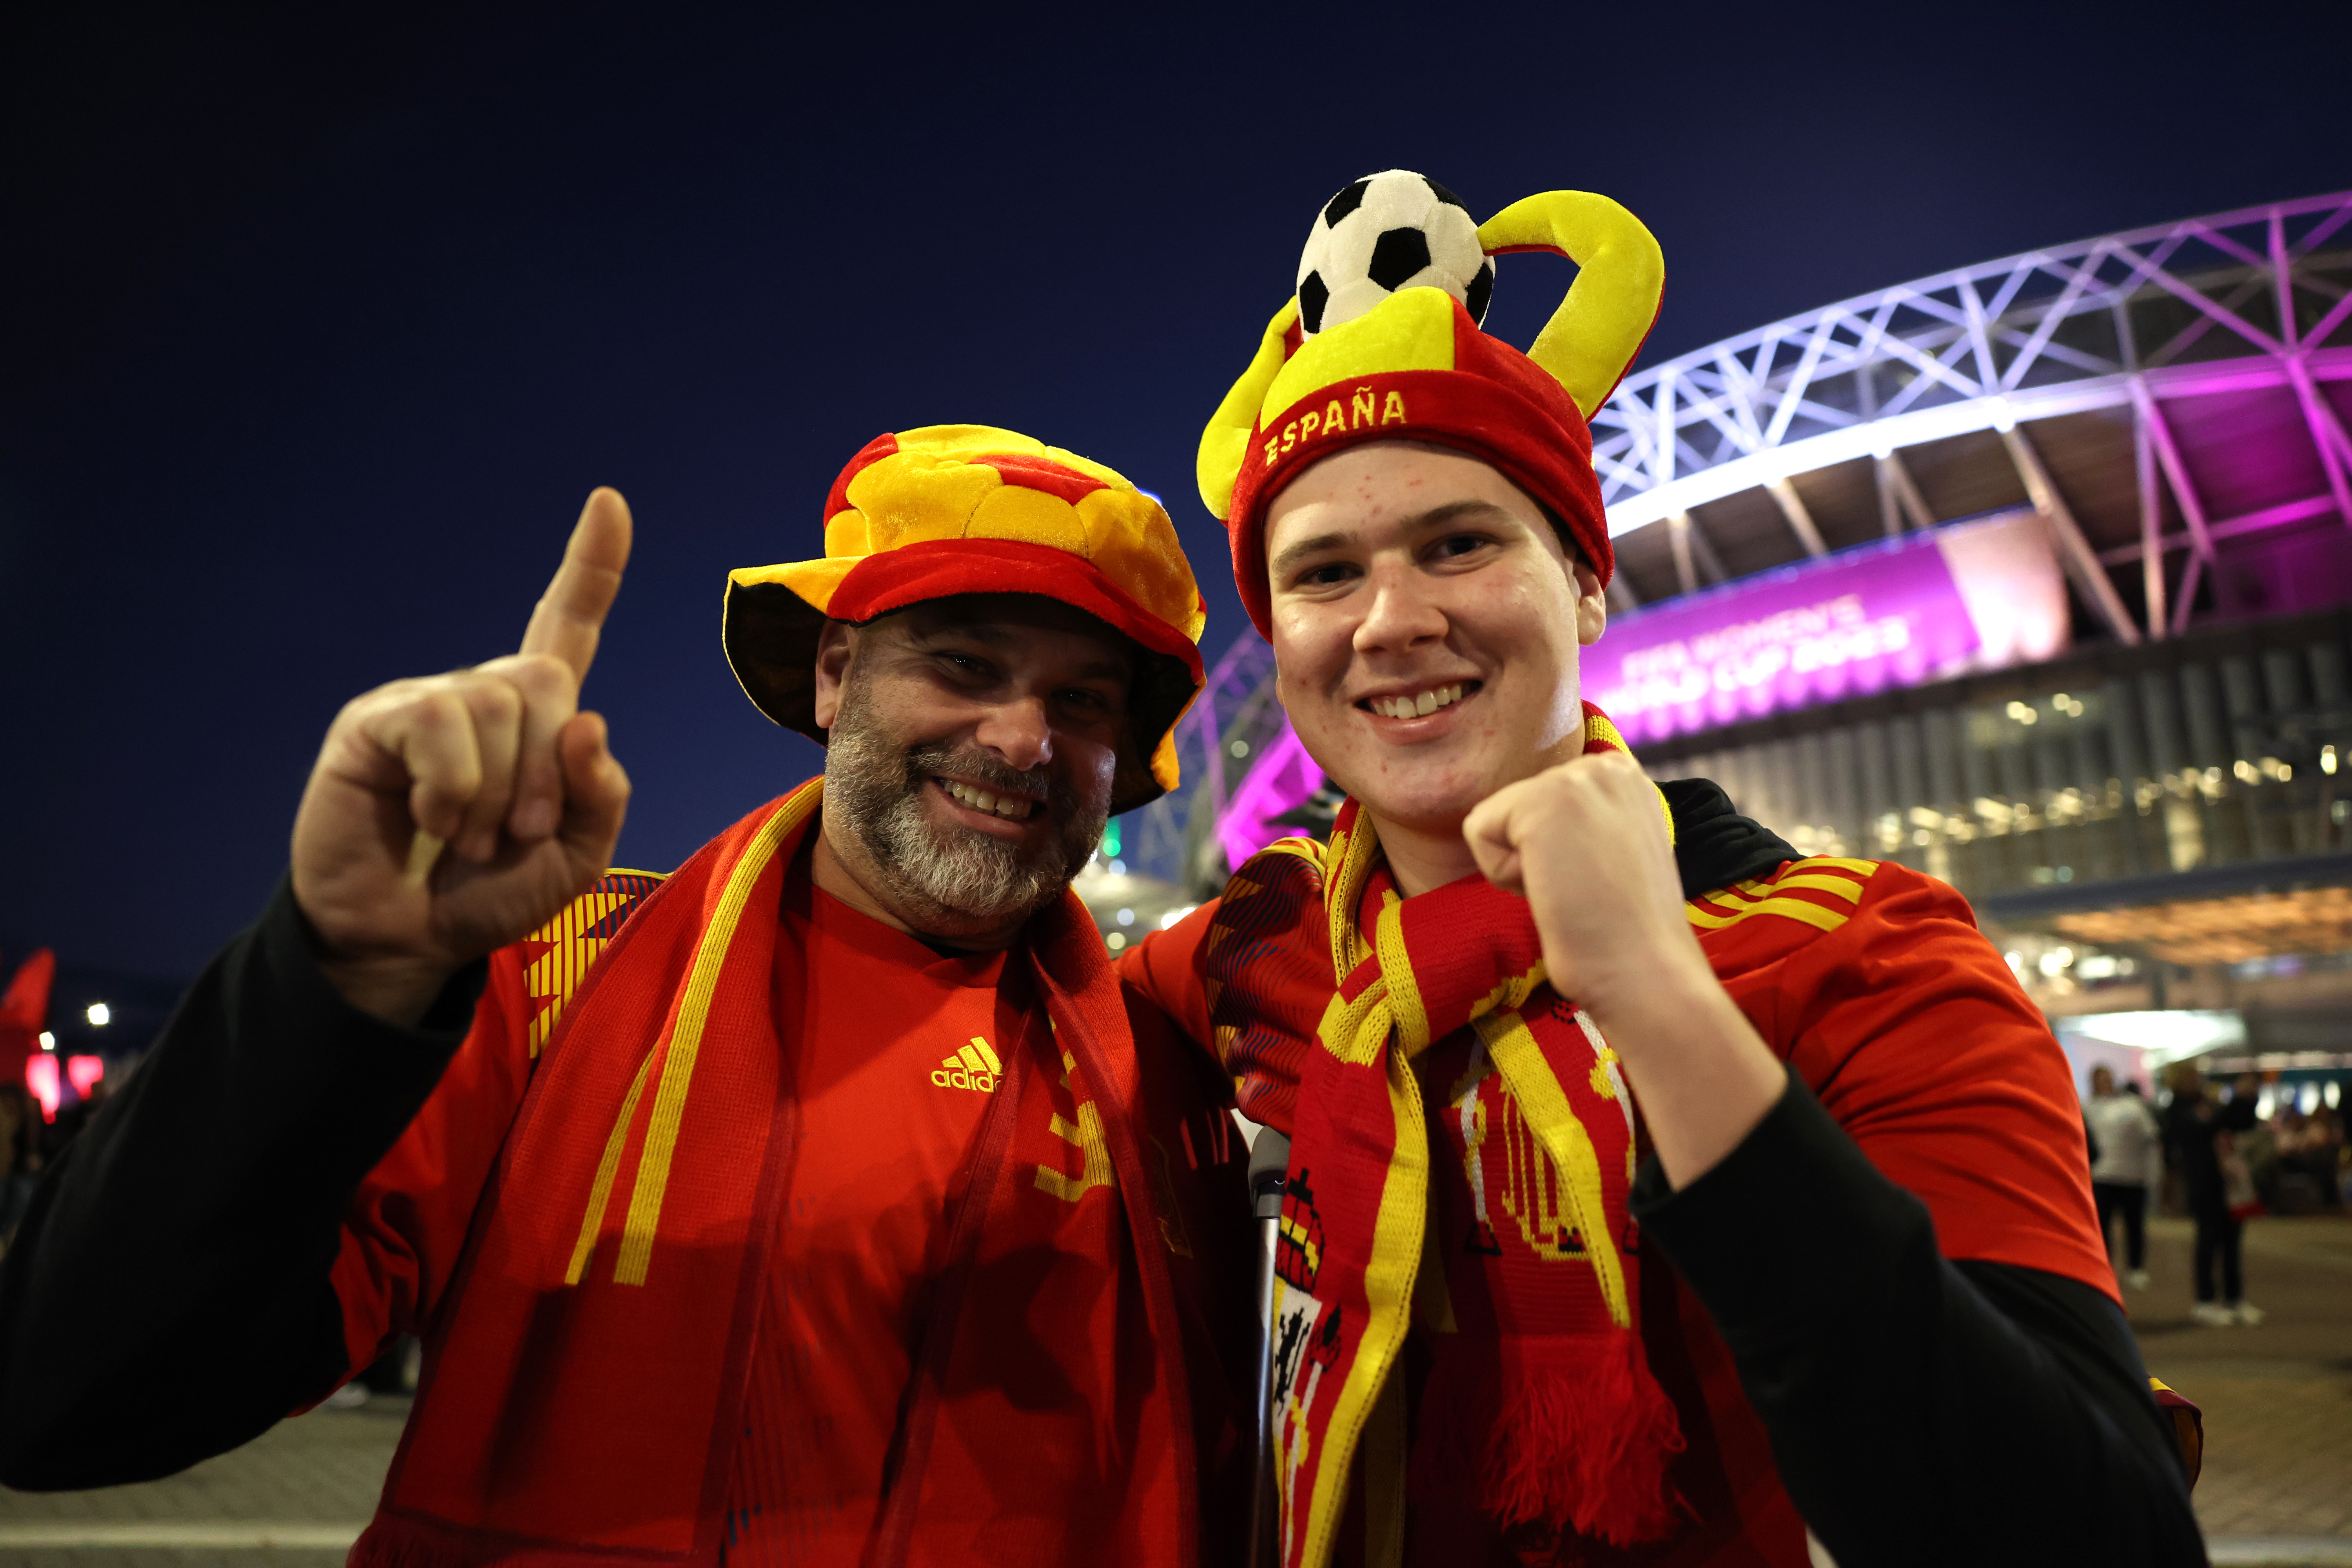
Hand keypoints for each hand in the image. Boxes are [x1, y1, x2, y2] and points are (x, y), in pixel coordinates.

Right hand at [290, 490, 634, 1023]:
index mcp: (537, 720)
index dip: (592, 567)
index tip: (609, 503)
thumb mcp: (573, 856)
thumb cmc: (487, 894)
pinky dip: (450, 786)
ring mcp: (426, 702)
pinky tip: (431, 817)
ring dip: (495, 791)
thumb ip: (601, 794)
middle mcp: (482, 695)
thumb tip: (588, 722)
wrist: (406, 939)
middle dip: (548, 768)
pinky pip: (439, 723)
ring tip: (468, 837)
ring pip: (496, 703)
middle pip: (549, 679)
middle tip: (518, 831)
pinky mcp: (376, 720)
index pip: (567, 625)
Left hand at [1461, 749, 1701, 1013]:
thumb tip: (1531, 825)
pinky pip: (1478, 831)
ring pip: (1494, 819)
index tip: (1595, 879)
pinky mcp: (1541, 801)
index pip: (1540, 797)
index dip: (1553, 850)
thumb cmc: (1624, 930)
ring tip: (1570, 889)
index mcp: (1621, 775)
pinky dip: (1502, 873)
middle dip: (1535, 855)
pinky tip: (1551, 889)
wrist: (1643, 970)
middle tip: (1582, 889)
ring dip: (1519, 866)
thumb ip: (1580, 822)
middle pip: (1513, 807)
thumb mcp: (1612, 849)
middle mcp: (1601, 765)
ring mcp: (1574, 778)